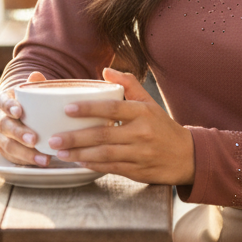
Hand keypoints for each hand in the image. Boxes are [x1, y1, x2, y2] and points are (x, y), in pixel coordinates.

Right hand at [0, 70, 48, 166]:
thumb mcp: (32, 91)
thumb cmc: (30, 101)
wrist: (21, 114)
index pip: (2, 101)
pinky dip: (26, 161)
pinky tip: (40, 163)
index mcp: (3, 100)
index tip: (19, 111)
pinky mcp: (4, 150)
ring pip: (7, 145)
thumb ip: (35, 85)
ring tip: (43, 159)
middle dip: (19, 133)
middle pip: (4, 126)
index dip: (9, 106)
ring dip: (25, 153)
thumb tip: (35, 75)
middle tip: (34, 139)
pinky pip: (12, 158)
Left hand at [47, 68, 195, 186]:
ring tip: (60, 152)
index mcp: (143, 112)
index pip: (112, 108)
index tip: (68, 109)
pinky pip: (110, 168)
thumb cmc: (162, 126)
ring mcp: (139, 153)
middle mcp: (141, 132)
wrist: (186, 156)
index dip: (89, 108)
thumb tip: (106, 71)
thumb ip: (129, 84)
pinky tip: (78, 162)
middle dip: (76, 137)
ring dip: (79, 154)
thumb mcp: (149, 103)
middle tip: (54, 137)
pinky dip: (92, 166)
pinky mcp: (137, 171)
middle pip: (103, 134)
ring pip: (104, 154)